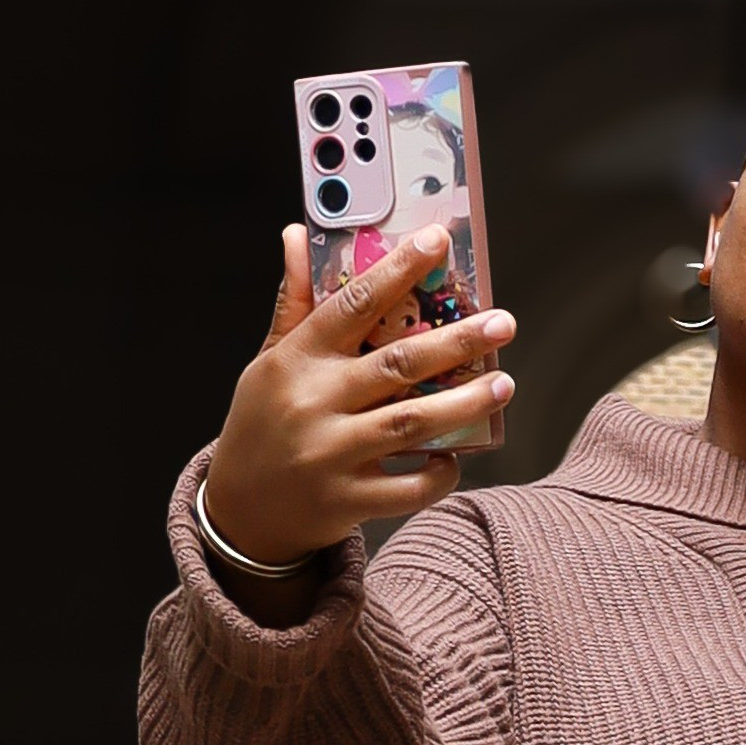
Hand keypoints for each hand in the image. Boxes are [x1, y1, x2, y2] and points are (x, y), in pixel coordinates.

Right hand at [200, 229, 515, 570]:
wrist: (241, 509)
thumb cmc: (263, 423)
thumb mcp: (269, 360)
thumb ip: (294, 302)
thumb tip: (297, 234)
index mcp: (296, 359)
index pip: (352, 303)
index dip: (396, 269)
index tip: (436, 240)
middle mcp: (314, 403)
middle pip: (397, 363)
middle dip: (456, 341)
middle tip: (502, 324)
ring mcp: (331, 455)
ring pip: (411, 422)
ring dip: (465, 403)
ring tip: (503, 384)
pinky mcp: (348, 500)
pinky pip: (409, 487)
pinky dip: (439, 473)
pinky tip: (457, 456)